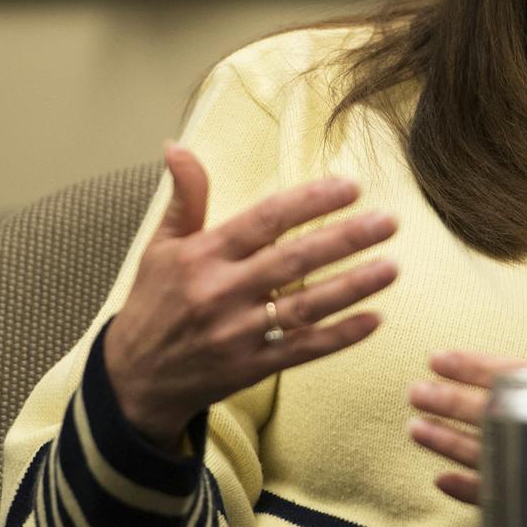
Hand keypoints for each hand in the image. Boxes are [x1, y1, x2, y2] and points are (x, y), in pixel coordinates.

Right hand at [104, 142, 396, 450]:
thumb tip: (176, 145)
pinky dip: (339, 337)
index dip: (309, 202)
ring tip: (392, 267)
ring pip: (304, 307)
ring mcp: (238, 333)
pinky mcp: (251, 368)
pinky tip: (375, 319)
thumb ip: (184, 197)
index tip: (350, 187)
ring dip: (352, 287)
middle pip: (293, 261)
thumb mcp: (160, 246)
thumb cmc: (153, 304)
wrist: (133, 380)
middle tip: (388, 222)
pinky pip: (303, 350)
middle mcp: (221, 292)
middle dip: (344, 239)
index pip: (265, 220)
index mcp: (203, 256)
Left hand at [408, 284, 526, 526]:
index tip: (440, 358)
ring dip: (451, 447)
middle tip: (416, 393)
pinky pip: (510, 505)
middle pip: (497, 420)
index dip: (475, 368)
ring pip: (495, 463)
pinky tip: (445, 480)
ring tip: (417, 430)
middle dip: (451, 405)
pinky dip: (476, 494)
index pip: (518, 380)